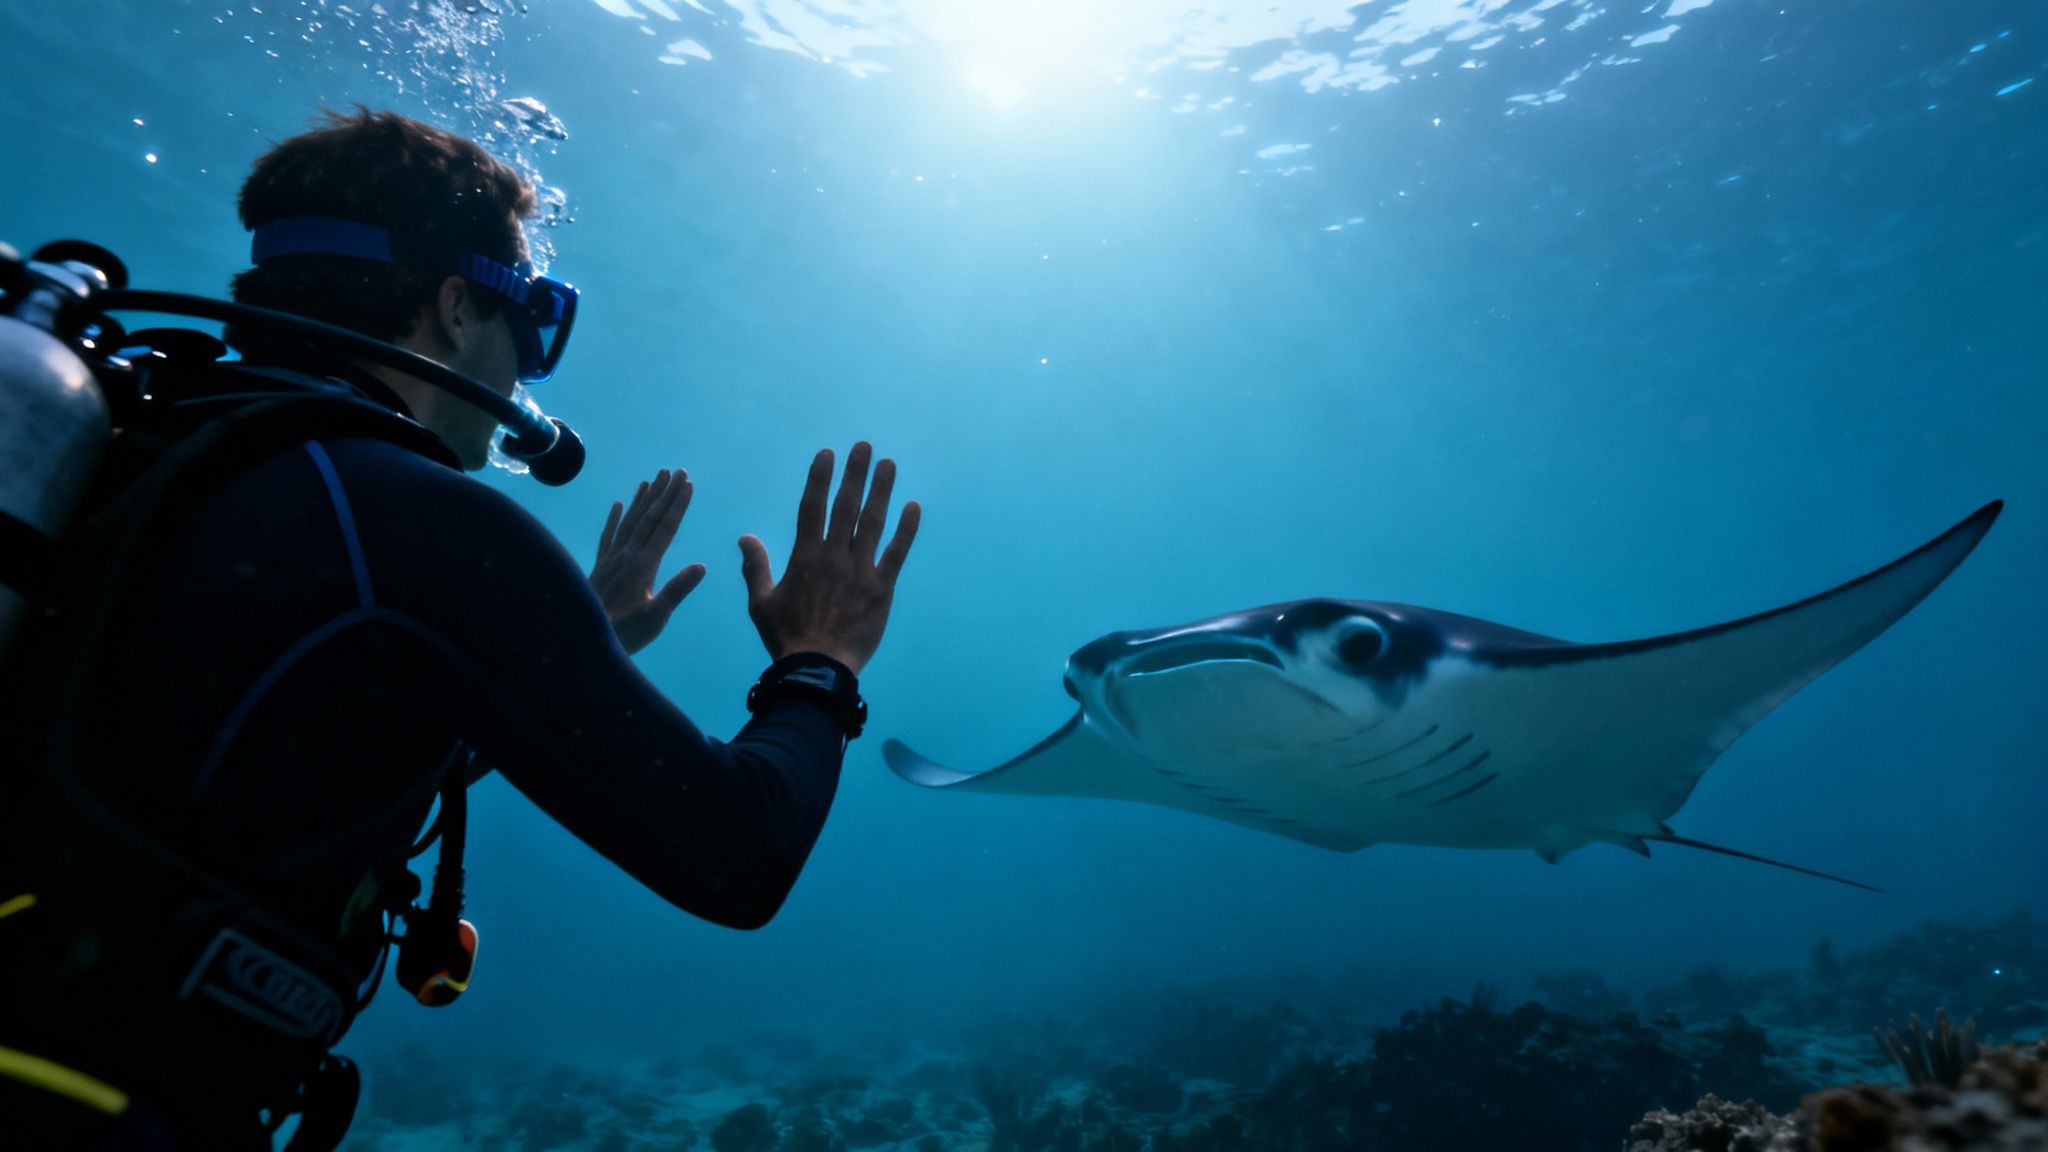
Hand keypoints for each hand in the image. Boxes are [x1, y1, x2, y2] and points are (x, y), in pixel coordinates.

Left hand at [590, 468, 706, 654]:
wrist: (583, 638)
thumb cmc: (625, 632)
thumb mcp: (656, 616)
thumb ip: (677, 589)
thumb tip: (701, 566)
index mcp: (643, 565)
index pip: (664, 528)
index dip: (677, 505)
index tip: (687, 484)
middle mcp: (627, 555)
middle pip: (648, 518)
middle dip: (663, 493)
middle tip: (675, 471)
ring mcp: (611, 559)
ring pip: (628, 522)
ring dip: (641, 500)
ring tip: (651, 479)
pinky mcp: (600, 567)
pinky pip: (607, 536)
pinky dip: (614, 518)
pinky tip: (618, 505)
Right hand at [739, 442, 919, 675]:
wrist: (818, 668)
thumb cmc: (786, 637)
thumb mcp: (760, 603)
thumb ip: (755, 567)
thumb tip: (745, 537)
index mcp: (804, 557)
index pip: (812, 507)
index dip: (820, 478)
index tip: (827, 454)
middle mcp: (834, 556)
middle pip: (846, 506)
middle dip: (854, 473)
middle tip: (864, 446)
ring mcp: (860, 570)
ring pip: (873, 522)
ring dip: (881, 491)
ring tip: (888, 464)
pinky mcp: (883, 588)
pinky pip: (897, 553)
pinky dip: (907, 530)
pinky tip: (914, 507)